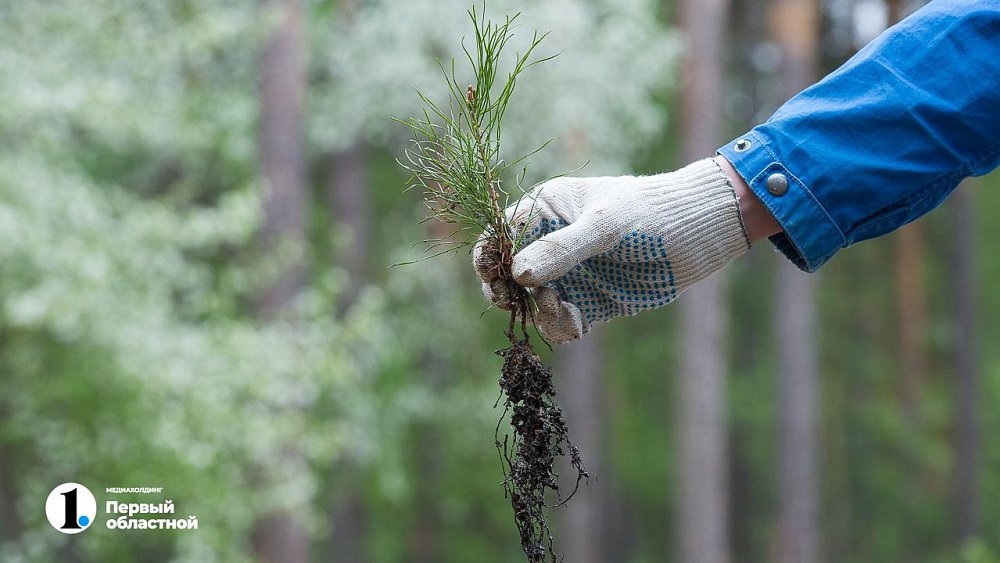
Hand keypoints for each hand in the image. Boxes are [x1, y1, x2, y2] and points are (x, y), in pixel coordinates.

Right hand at [473, 158, 752, 342]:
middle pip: (507, 275)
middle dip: (507, 292)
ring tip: (562, 309)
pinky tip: (576, 325)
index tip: (496, 278)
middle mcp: (551, 244)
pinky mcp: (590, 302)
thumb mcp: (603, 226)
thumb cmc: (650, 212)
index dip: (488, 258)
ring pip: (532, 303)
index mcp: (545, 210)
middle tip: (513, 302)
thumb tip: (516, 274)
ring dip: (538, 312)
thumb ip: (560, 249)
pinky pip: (560, 321)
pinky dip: (561, 326)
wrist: (700, 233)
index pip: (499, 235)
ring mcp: (570, 275)